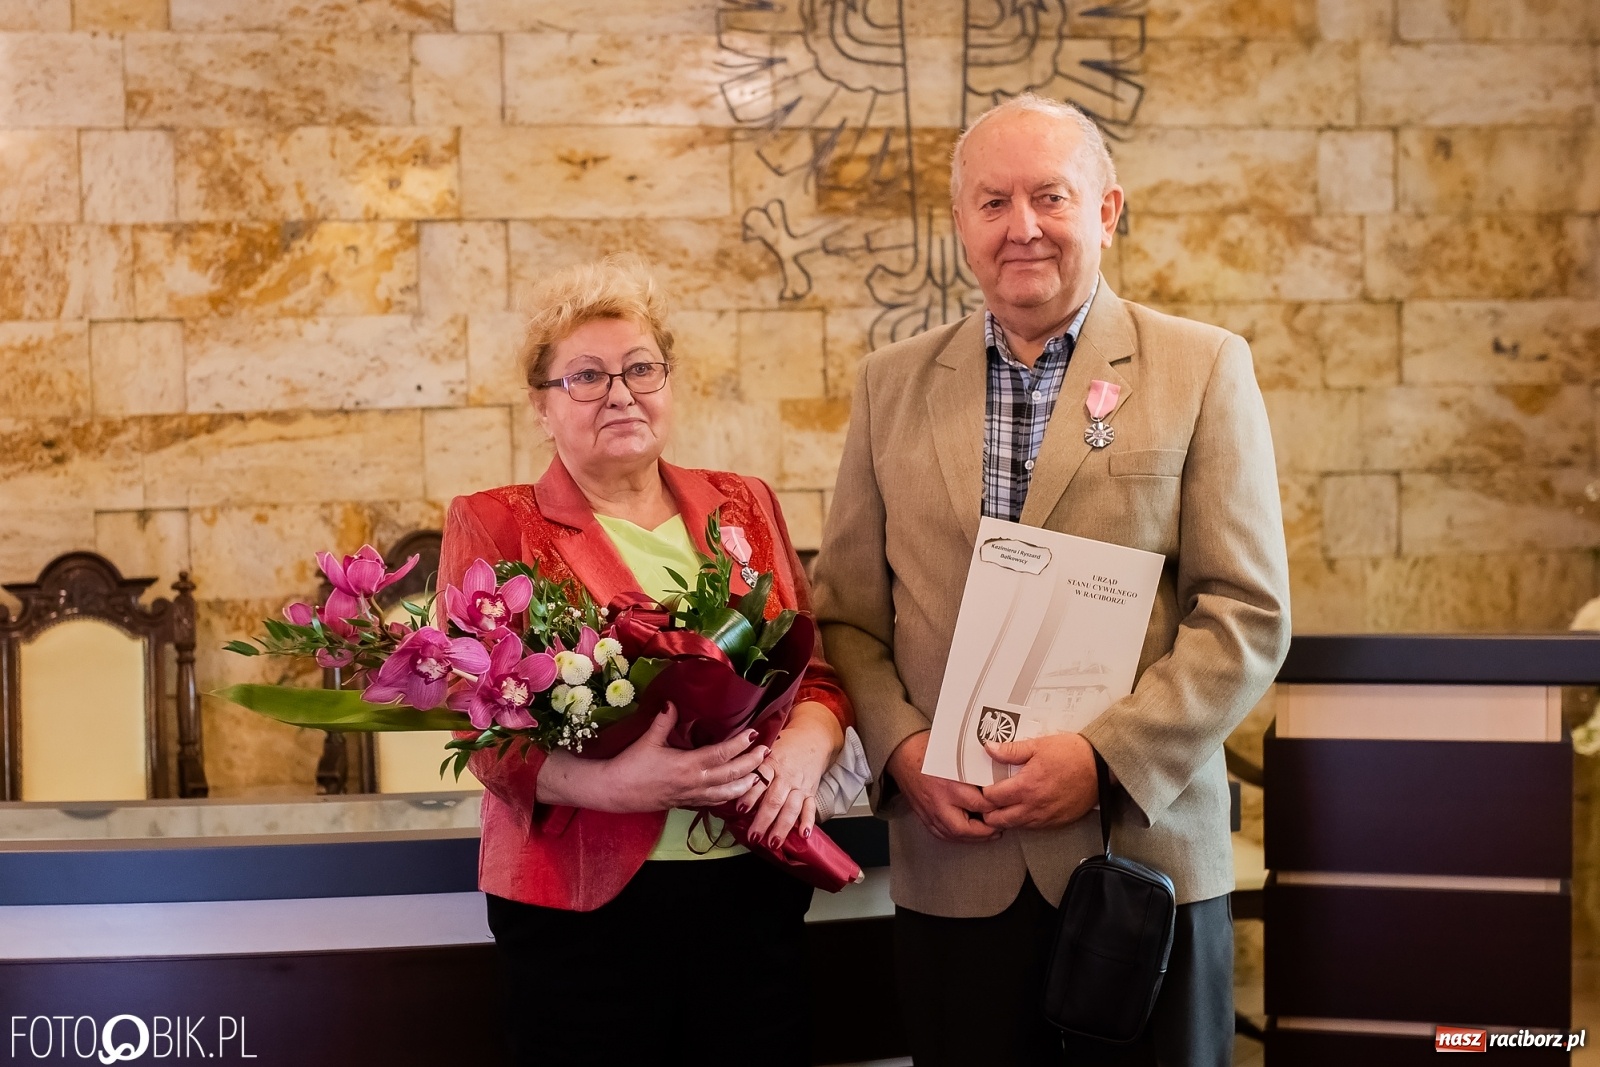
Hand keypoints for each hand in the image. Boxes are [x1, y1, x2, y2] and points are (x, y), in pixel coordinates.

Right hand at [536, 703, 765, 811]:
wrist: (615, 791)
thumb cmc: (630, 765)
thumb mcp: (648, 740)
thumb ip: (664, 721)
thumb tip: (672, 702)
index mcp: (688, 765)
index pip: (722, 754)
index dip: (740, 745)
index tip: (755, 734)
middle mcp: (694, 782)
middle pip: (730, 774)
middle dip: (751, 764)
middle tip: (766, 752)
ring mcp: (691, 795)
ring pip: (725, 793)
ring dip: (743, 784)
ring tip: (757, 777)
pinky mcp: (684, 803)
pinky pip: (711, 802)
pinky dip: (726, 798)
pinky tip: (733, 794)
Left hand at [738, 701, 842, 847]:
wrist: (811, 737)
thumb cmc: (782, 746)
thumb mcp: (765, 751)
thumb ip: (750, 767)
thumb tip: (729, 785)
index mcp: (771, 765)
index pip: (759, 781)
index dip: (750, 795)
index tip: (740, 809)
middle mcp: (785, 777)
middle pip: (774, 800)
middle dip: (764, 820)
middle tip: (754, 837)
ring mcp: (799, 786)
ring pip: (791, 808)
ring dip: (782, 826)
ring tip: (774, 842)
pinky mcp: (811, 792)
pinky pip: (810, 808)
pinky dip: (808, 821)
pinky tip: (804, 834)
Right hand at [885, 730, 998, 842]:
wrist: (902, 755)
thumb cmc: (928, 751)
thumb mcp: (955, 754)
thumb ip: (974, 767)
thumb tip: (997, 773)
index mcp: (949, 784)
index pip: (979, 803)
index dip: (996, 806)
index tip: (1007, 804)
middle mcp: (938, 802)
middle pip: (964, 827)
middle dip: (985, 831)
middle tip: (1000, 826)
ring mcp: (929, 812)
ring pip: (953, 834)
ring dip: (972, 837)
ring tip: (989, 833)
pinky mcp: (923, 816)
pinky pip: (941, 834)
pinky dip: (957, 837)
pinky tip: (968, 835)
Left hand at [980, 732, 1097, 830]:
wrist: (1101, 768)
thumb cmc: (1072, 754)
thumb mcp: (1039, 745)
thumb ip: (1011, 750)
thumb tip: (988, 748)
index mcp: (1026, 787)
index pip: (991, 798)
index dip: (982, 793)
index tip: (981, 786)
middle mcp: (1033, 807)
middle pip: (998, 819)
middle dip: (988, 811)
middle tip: (988, 799)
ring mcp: (1045, 818)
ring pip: (1014, 826)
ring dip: (1004, 818)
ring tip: (1003, 804)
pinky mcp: (1056, 823)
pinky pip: (1031, 827)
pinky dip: (1022, 820)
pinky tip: (1023, 808)